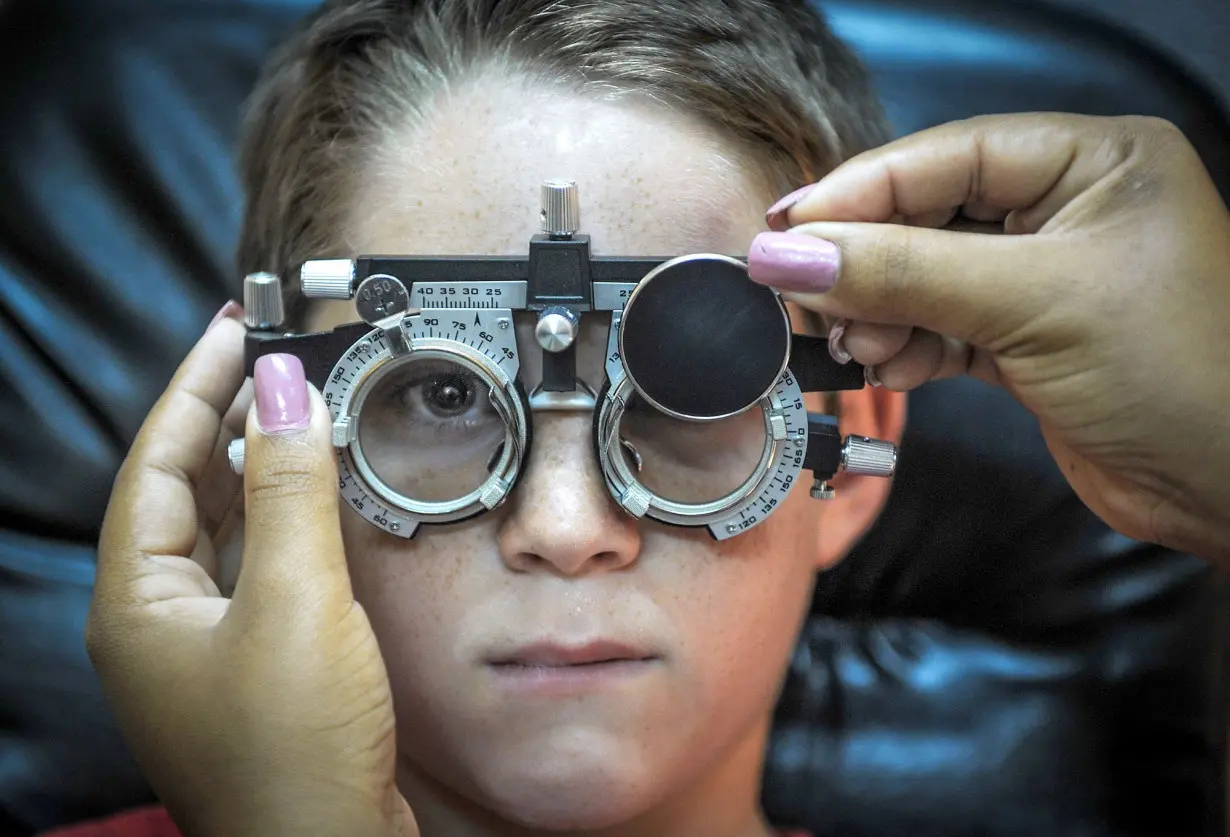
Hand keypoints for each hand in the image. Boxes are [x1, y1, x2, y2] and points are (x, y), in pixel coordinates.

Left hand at [86, 312, 415, 836]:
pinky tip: (326, 499)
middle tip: (275, 360)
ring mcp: (211, 646)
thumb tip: (285, 391)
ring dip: (263, 467)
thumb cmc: (293, 755)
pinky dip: (293, 521)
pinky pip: (266, 568)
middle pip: (185, 490)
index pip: (154, 462)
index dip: (193, 388)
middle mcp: (164, 620)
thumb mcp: (296, 602)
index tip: (233, 331)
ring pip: (227, 528)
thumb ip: (290, 490)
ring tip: (302, 410)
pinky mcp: (261, 665)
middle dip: (229, 419)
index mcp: (140, 601)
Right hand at [749, 113, 1229, 560]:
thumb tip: (790, 256)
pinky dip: (907, 347)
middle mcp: (1067, 205)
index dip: (859, 192)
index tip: (786, 230)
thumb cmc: (1177, 375)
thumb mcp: (1030, 302)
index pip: (946, 155)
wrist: (1228, 490)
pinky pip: (939, 325)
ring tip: (861, 345)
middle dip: (867, 262)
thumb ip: (902, 273)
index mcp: (1093, 158)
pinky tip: (892, 368)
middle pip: (927, 214)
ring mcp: (1043, 273)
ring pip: (924, 274)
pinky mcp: (1024, 334)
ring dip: (881, 312)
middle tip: (807, 297)